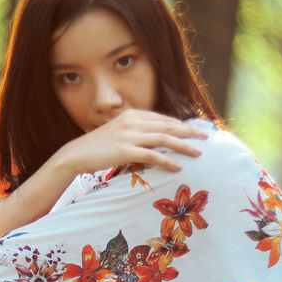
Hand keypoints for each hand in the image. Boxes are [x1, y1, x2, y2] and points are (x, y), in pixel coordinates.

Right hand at [49, 110, 207, 177]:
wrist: (75, 155)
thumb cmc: (97, 148)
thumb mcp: (118, 133)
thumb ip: (136, 133)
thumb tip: (154, 140)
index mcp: (132, 114)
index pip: (163, 119)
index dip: (181, 125)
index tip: (195, 131)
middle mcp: (132, 121)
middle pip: (168, 126)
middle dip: (189, 132)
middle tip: (206, 138)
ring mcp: (128, 135)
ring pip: (164, 139)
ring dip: (184, 146)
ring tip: (198, 153)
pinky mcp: (124, 151)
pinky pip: (152, 156)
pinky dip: (167, 161)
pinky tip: (178, 167)